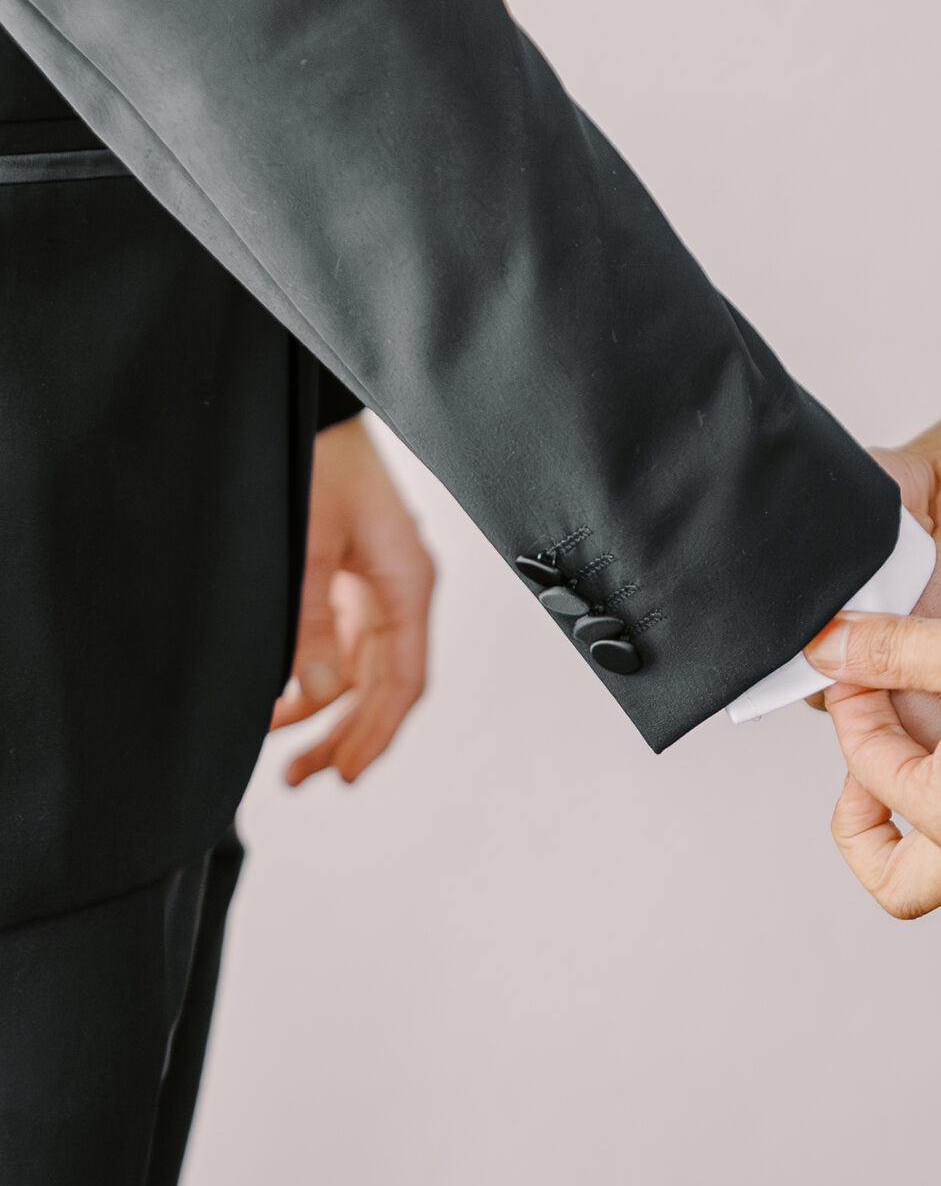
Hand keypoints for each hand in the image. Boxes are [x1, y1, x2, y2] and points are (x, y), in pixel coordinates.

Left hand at [270, 416, 435, 784]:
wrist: (309, 406)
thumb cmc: (320, 456)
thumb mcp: (311, 541)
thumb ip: (313, 619)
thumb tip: (320, 691)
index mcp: (408, 583)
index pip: (403, 680)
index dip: (376, 733)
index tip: (348, 774)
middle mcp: (400, 592)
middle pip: (382, 688)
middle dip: (346, 737)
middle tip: (305, 779)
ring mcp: (376, 588)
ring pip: (359, 675)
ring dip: (325, 716)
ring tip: (289, 758)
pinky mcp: (350, 581)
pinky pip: (340, 647)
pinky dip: (314, 680)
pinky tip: (285, 705)